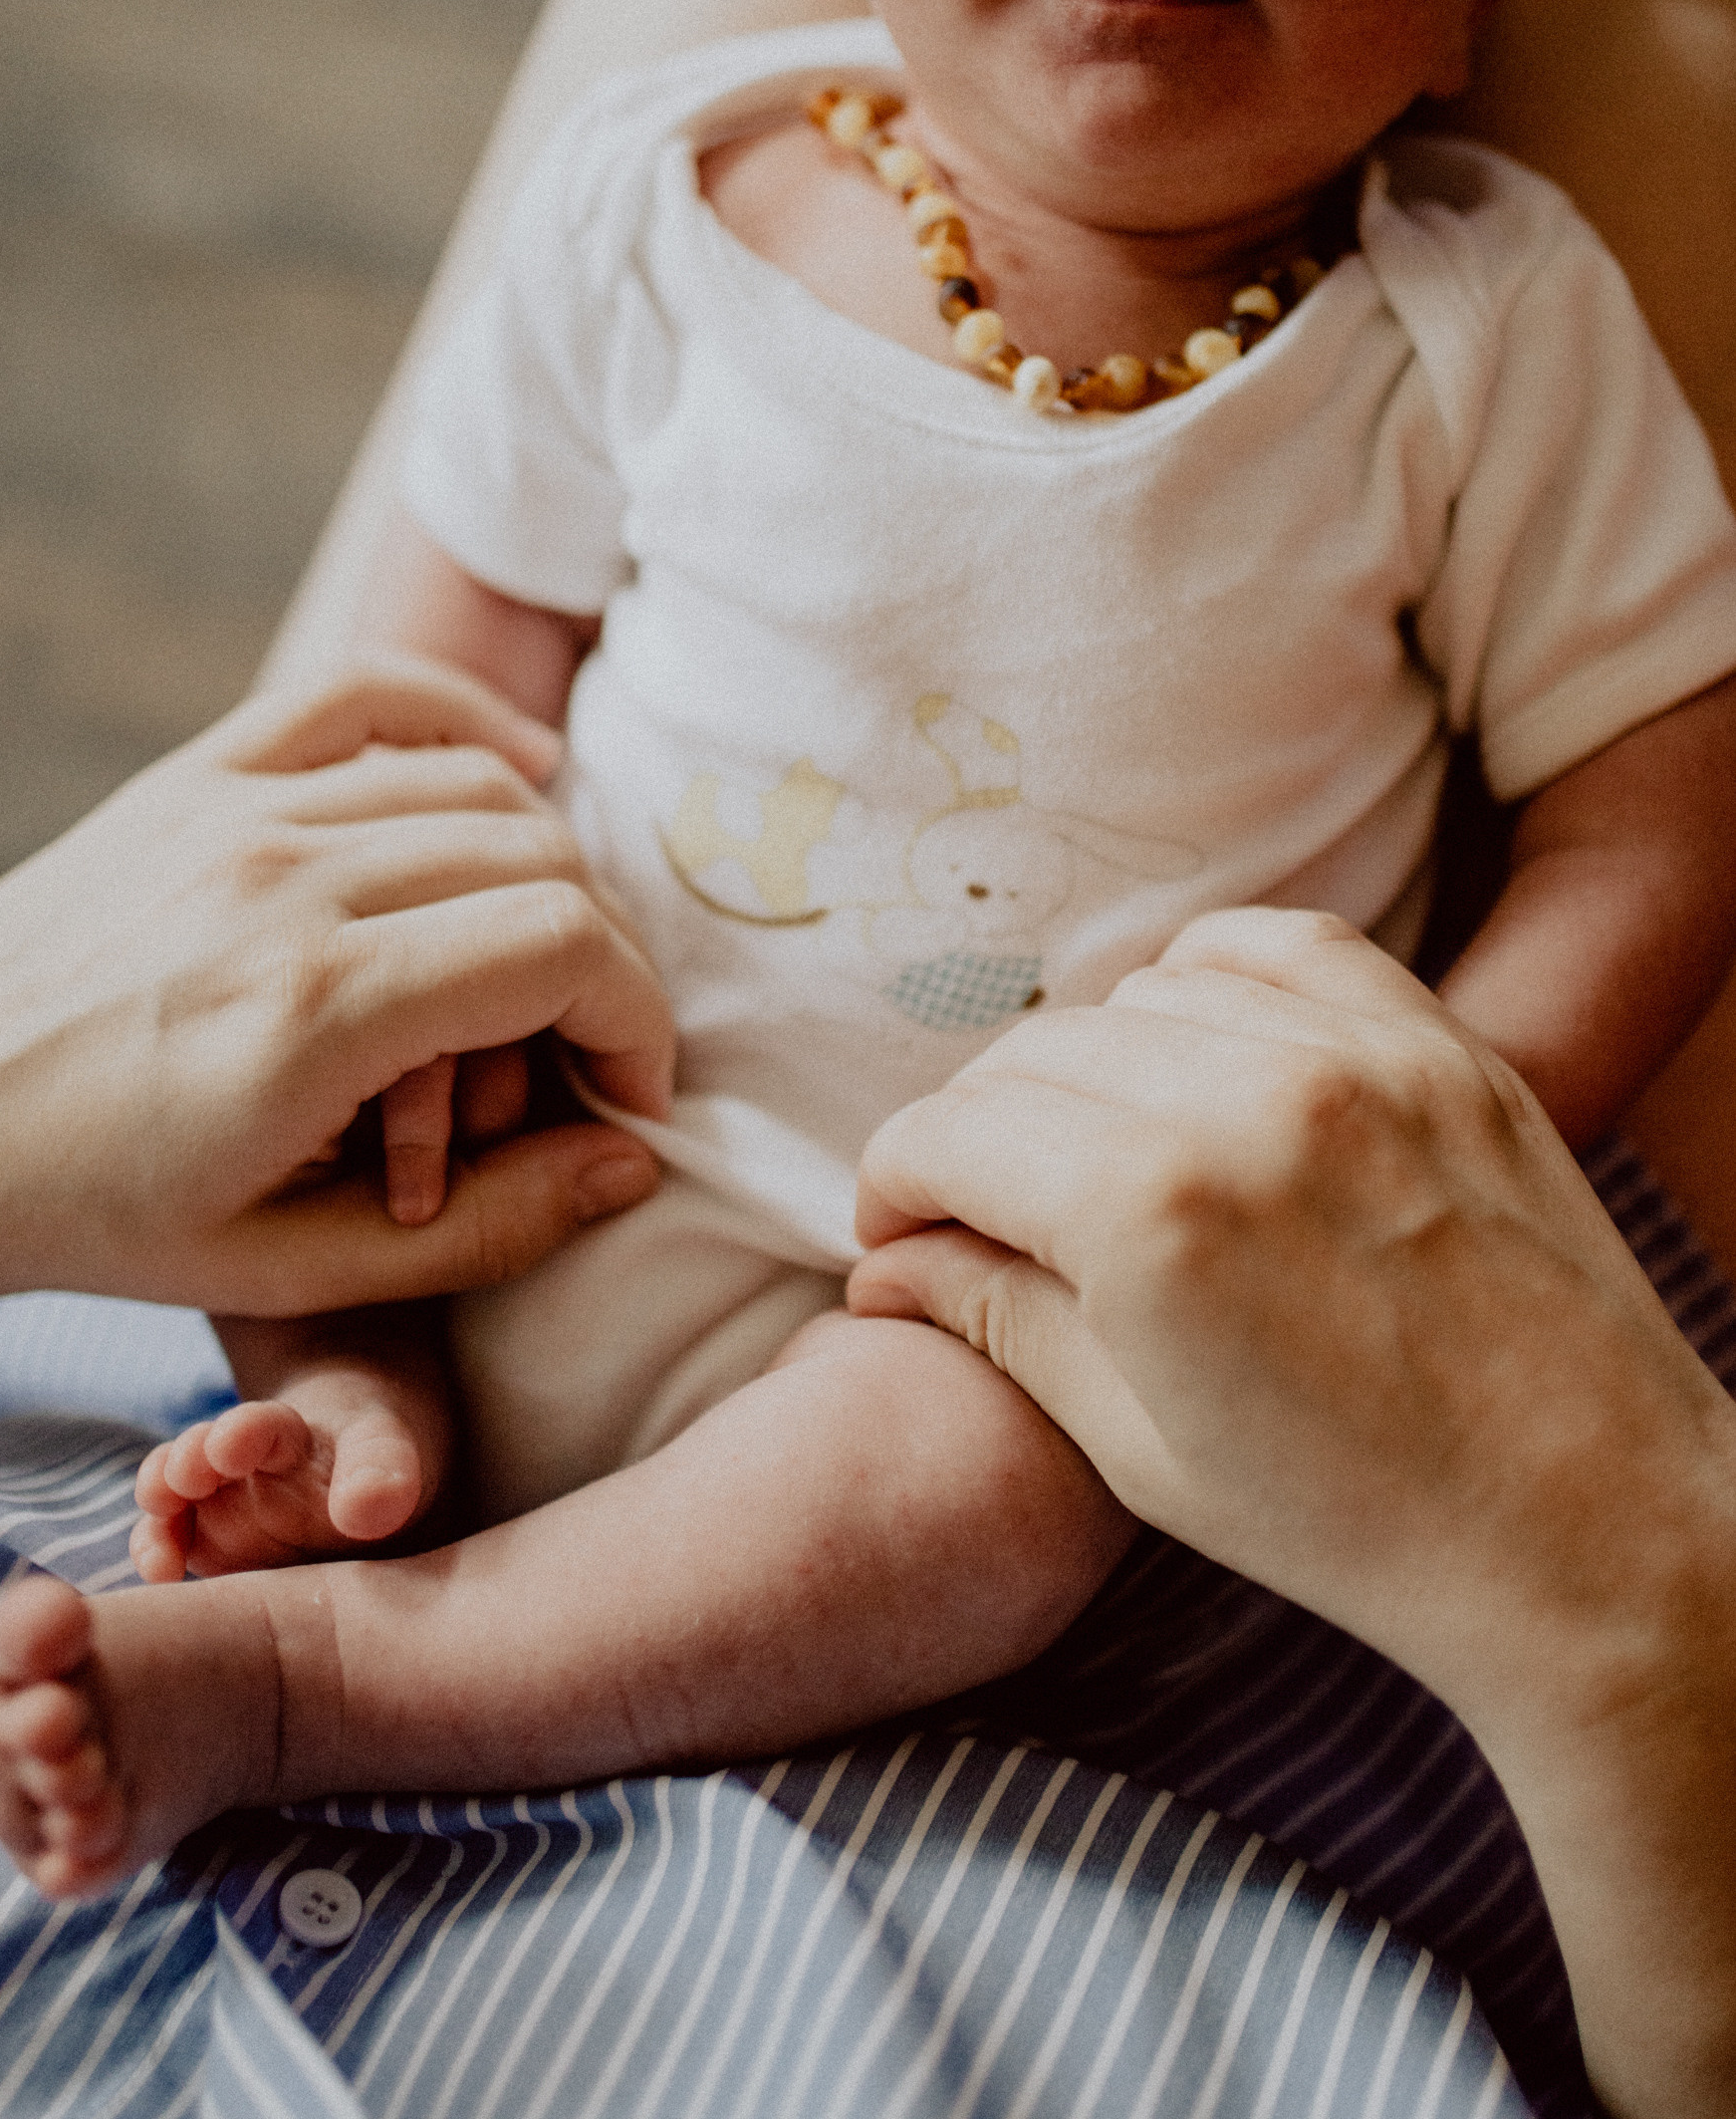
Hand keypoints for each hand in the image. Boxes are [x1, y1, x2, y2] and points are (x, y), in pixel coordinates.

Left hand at [0, 662, 670, 1411]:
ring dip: (545, 868)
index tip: (632, 1090)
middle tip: (587, 1048)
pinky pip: (365, 694)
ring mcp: (234, 811)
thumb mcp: (288, 1271)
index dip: (637, 1016)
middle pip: (541, 860)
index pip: (562, 948)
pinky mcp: (196, 776)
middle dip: (604, 960)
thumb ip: (481, 1229)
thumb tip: (632, 1165)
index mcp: (310, 1014)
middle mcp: (281, 884)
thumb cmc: (98, 1216)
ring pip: (476, 783)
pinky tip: (515, 769)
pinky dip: (462, 719)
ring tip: (529, 965)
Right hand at [850, 907, 1733, 1719]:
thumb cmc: (1360, 1524)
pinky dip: (1213, 986)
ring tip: (1108, 1153)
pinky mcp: (1438, 1044)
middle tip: (986, 1213)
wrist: (1595, 1532)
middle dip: (979, 1136)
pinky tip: (1205, 1057)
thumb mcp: (1137, 1448)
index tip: (897, 1233)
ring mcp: (1356, 1060)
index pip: (950, 1135)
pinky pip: (1276, 950)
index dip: (894, 1186)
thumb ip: (999, 1319)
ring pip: (1139, 995)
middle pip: (1029, 1058)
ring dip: (1092, 1066)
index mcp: (1151, 1218)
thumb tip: (887, 1266)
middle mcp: (1246, 1106)